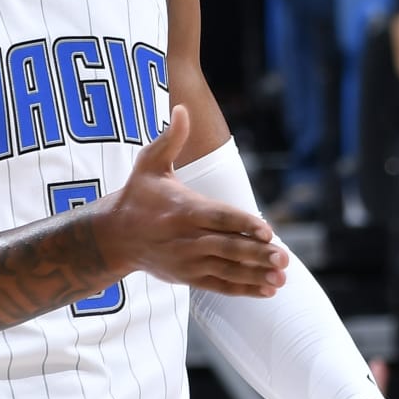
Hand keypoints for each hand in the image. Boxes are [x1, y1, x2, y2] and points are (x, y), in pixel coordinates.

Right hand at [108, 106, 288, 295]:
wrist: (114, 237)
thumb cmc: (137, 195)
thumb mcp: (149, 164)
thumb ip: (171, 138)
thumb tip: (182, 108)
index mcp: (182, 210)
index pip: (218, 218)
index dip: (243, 224)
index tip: (267, 230)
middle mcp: (186, 239)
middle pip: (227, 247)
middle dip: (257, 254)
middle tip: (285, 257)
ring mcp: (187, 261)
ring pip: (227, 269)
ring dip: (256, 274)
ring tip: (282, 276)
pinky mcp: (188, 277)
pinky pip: (220, 285)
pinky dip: (244, 289)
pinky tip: (268, 290)